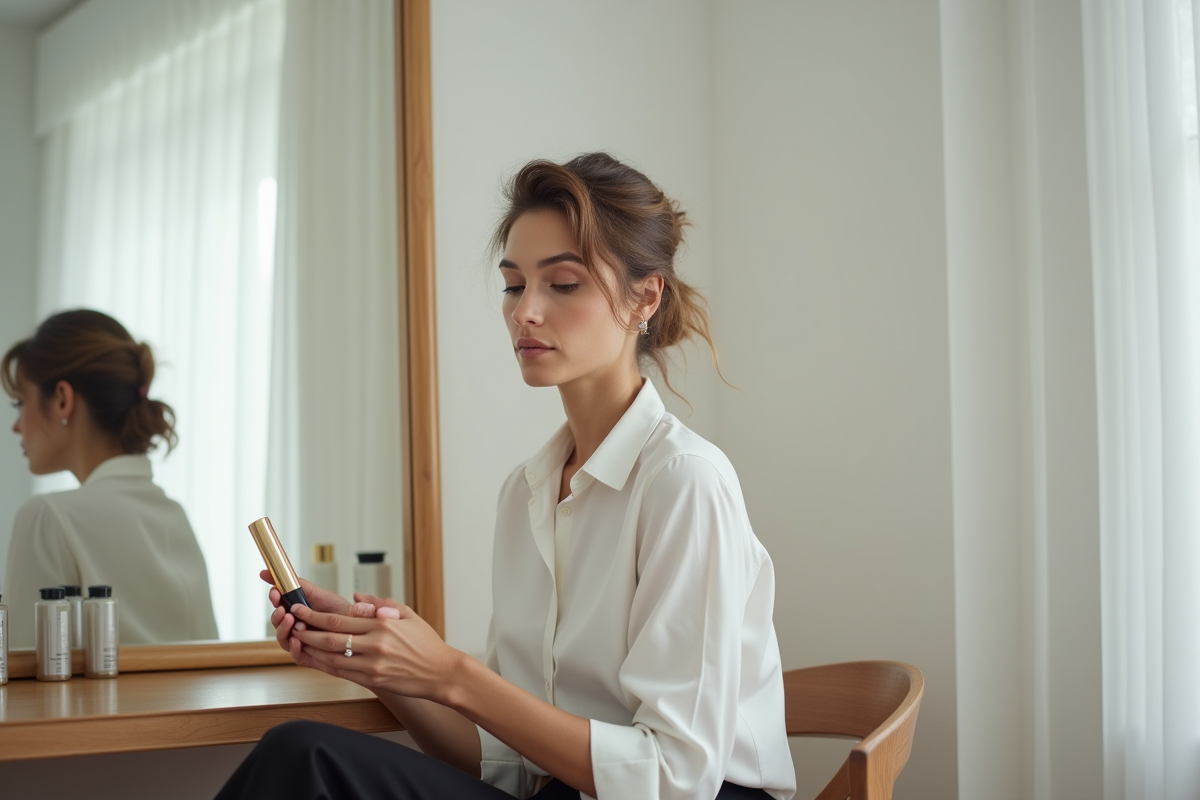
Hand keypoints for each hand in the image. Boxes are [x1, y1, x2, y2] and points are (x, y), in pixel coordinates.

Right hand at [261, 570, 349, 659]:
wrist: (356, 623)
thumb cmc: (337, 609)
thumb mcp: (315, 592)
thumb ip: (294, 583)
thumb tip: (267, 572)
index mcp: (295, 612)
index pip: (278, 606)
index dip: (274, 599)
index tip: (275, 592)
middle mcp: (295, 627)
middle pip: (277, 624)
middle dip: (277, 616)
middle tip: (284, 609)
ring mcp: (300, 641)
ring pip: (283, 639)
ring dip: (283, 630)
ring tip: (291, 621)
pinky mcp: (307, 656)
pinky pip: (296, 656)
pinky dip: (294, 648)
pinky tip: (297, 640)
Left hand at [288, 601, 463, 703]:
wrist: (441, 673)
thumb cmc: (426, 642)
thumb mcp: (407, 614)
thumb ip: (380, 604)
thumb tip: (356, 597)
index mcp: (383, 624)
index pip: (339, 618)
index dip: (314, 615)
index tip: (299, 608)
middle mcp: (376, 644)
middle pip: (330, 638)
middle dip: (307, 630)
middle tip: (292, 623)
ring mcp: (373, 665)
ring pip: (332, 657)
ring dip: (312, 649)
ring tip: (298, 640)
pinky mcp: (373, 680)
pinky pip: (341, 672)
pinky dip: (324, 665)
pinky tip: (315, 658)